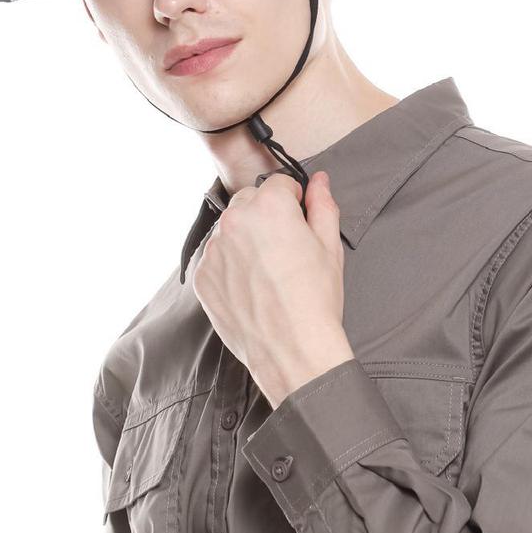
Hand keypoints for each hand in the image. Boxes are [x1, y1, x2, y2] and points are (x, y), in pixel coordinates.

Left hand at [190, 170, 354, 406]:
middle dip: (266, 215)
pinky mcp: (202, 276)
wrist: (292, 351)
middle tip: (285, 248)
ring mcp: (214, 249)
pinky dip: (230, 265)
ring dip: (246, 238)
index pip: (280, 183)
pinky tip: (251, 286)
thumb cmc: (315, 300)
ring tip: (268, 272)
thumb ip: (322, 205)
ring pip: (231, 229)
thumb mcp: (329, 246)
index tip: (300, 222)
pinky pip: (216, 257)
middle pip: (250, 201)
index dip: (294, 202)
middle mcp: (235, 221)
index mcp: (269, 207)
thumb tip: (319, 181)